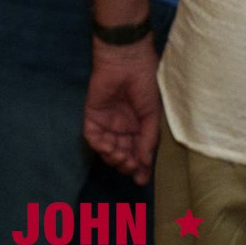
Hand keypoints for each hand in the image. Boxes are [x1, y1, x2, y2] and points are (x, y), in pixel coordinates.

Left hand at [84, 38, 161, 184]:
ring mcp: (107, 122)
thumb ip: (148, 139)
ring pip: (107, 149)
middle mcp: (123, 127)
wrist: (127, 62)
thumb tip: (144, 164)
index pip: (139, 153)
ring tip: (121, 156)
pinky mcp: (92, 114)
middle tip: (130, 165)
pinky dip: (98, 145)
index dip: (140, 168)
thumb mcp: (153, 115)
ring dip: (113, 157)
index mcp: (140, 127)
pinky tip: (108, 147)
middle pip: (122, 154)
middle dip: (126, 164)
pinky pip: (92, 136)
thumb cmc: (145, 84)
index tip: (141, 181)